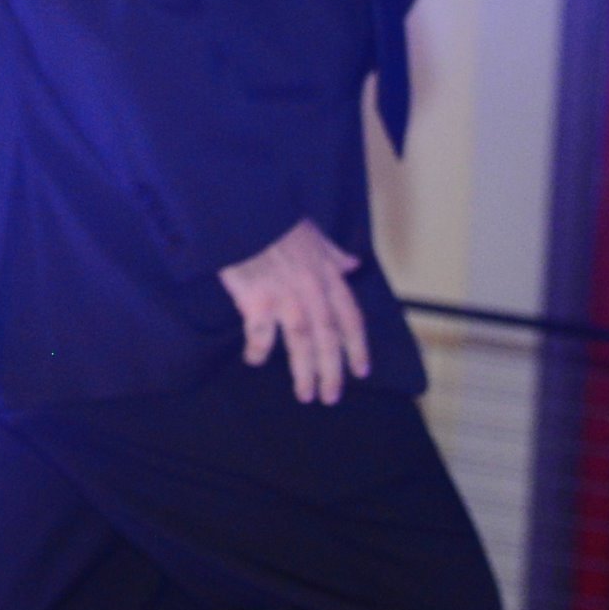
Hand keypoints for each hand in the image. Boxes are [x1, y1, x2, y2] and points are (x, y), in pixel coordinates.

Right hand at [218, 218, 369, 404]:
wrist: (247, 212)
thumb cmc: (278, 221)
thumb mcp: (314, 234)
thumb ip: (334, 254)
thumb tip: (353, 264)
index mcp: (328, 276)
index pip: (351, 318)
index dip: (358, 347)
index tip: (361, 371)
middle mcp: (312, 291)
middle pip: (328, 339)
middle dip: (333, 371)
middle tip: (331, 397)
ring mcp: (286, 298)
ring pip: (302, 343)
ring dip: (305, 372)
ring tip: (306, 394)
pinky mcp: (258, 302)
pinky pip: (261, 336)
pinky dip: (259, 351)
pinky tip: (255, 360)